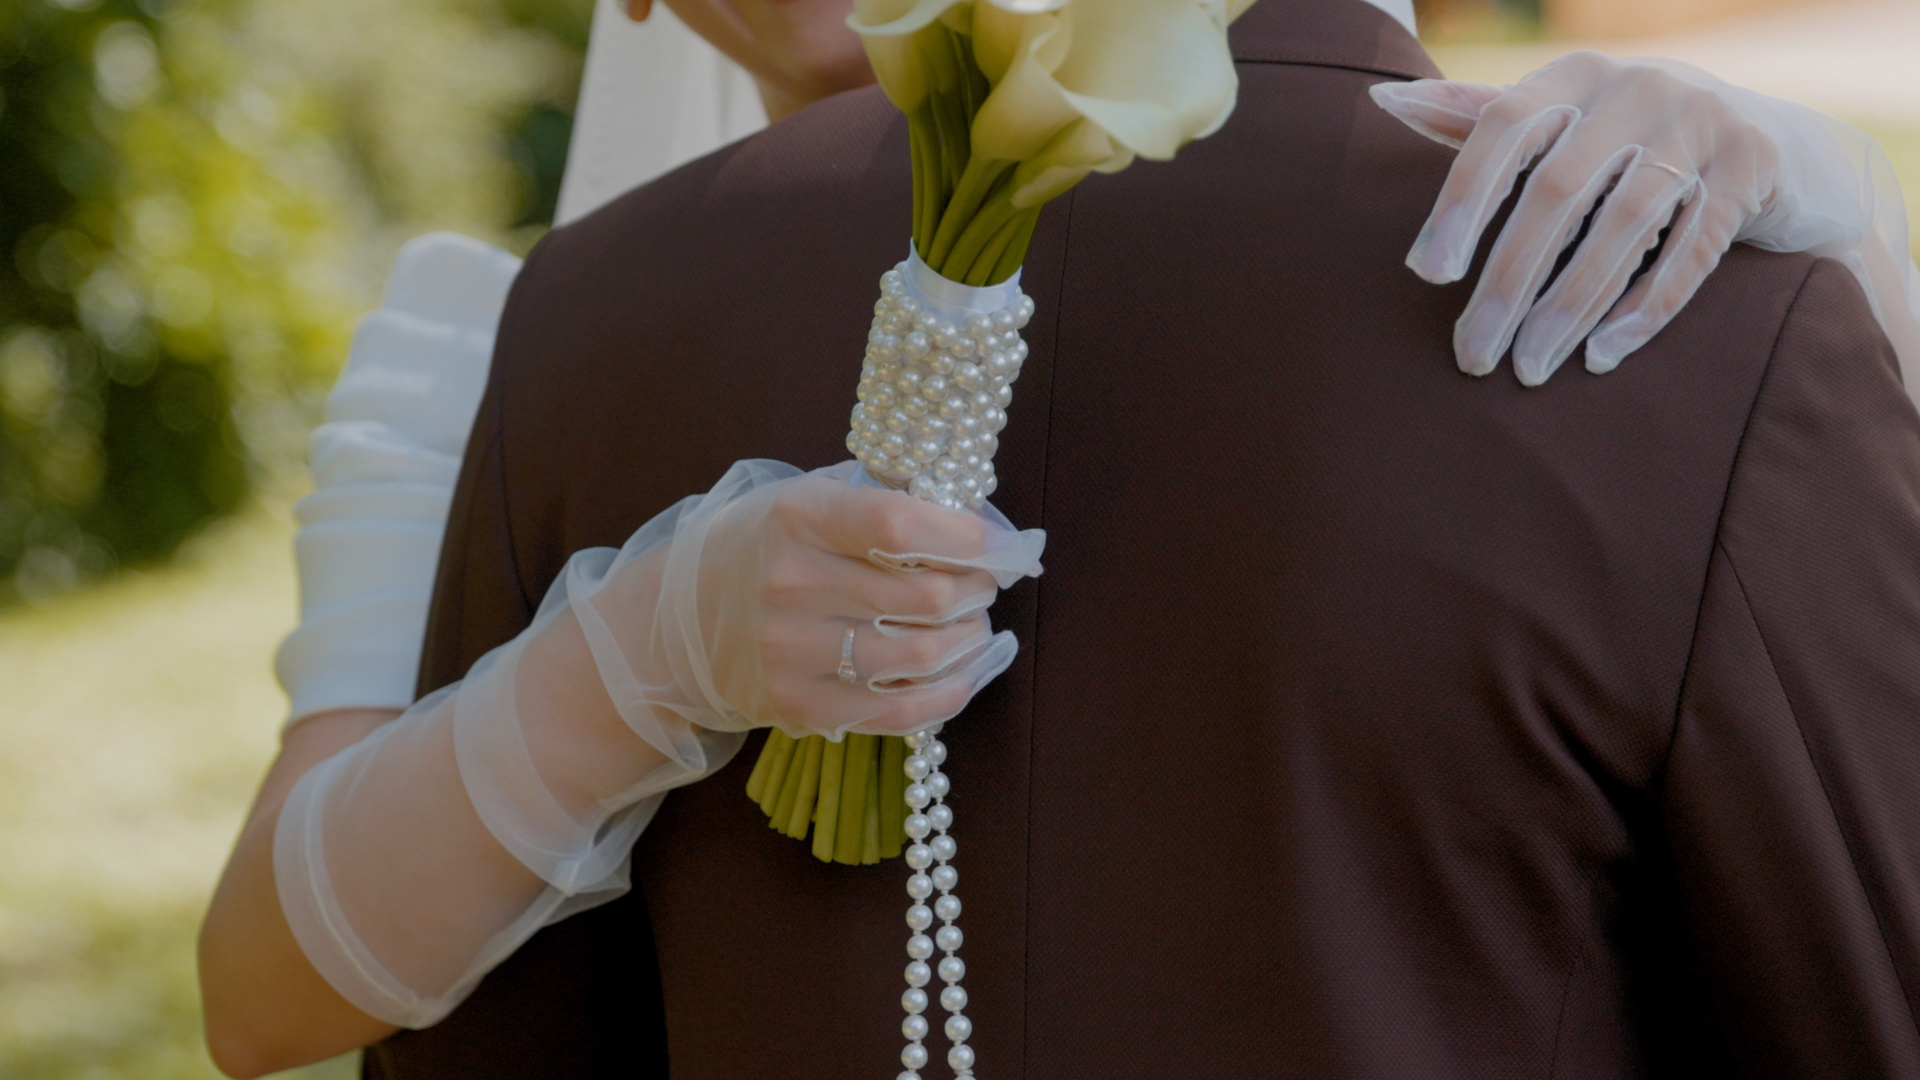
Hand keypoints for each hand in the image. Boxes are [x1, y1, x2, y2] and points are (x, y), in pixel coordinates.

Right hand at [669, 460, 1033, 736]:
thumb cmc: (758, 550)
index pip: (901, 524)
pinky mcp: (799, 707)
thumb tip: (976, 512)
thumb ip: (881, 496)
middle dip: (977, 590)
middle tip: (983, 585)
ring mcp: (792, 652)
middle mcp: (792, 583)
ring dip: (970, 641)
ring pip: (923, 655)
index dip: (969, 536)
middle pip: (927, 595)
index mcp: (797, 516)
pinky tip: (965, 671)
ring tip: (972, 627)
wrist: (671, 626)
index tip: (1004, 546)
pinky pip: (901, 710)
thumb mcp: (803, 498)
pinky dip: (951, 692)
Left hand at [1372, 52, 1785, 384]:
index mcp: (1576, 74)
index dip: (1461, 200)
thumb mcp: (1559, 117)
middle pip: (1555, 192)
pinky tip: (1602, 357)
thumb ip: (1475, 114)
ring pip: (1622, 228)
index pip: (1502, 127)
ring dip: (1567, 307)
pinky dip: (1645, 308)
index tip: (1426, 274)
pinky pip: (1694, 250)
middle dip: (1508, 282)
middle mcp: (1639, 87)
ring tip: (1528, 369)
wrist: (1768, 140)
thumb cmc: (1627, 139)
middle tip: (1471, 355)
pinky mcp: (1753, 167)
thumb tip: (1383, 96)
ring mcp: (1703, 122)